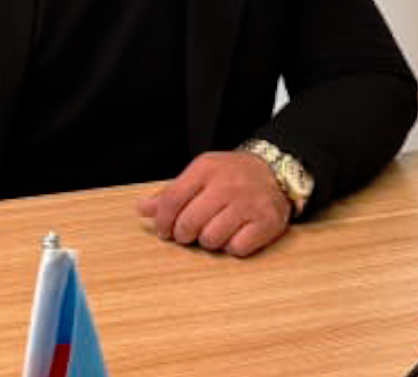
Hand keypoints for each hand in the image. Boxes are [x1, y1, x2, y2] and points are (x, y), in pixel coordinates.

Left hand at [136, 151, 290, 257]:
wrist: (275, 171)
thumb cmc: (231, 175)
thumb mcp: (200, 174)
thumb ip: (172, 192)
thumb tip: (142, 209)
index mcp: (205, 169)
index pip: (172, 200)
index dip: (163, 221)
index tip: (163, 231)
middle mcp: (227, 185)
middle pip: (189, 223)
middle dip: (183, 235)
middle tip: (187, 234)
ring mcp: (249, 204)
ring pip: (211, 239)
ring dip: (208, 241)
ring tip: (212, 232)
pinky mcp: (267, 221)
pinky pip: (237, 248)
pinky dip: (232, 247)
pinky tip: (233, 235)